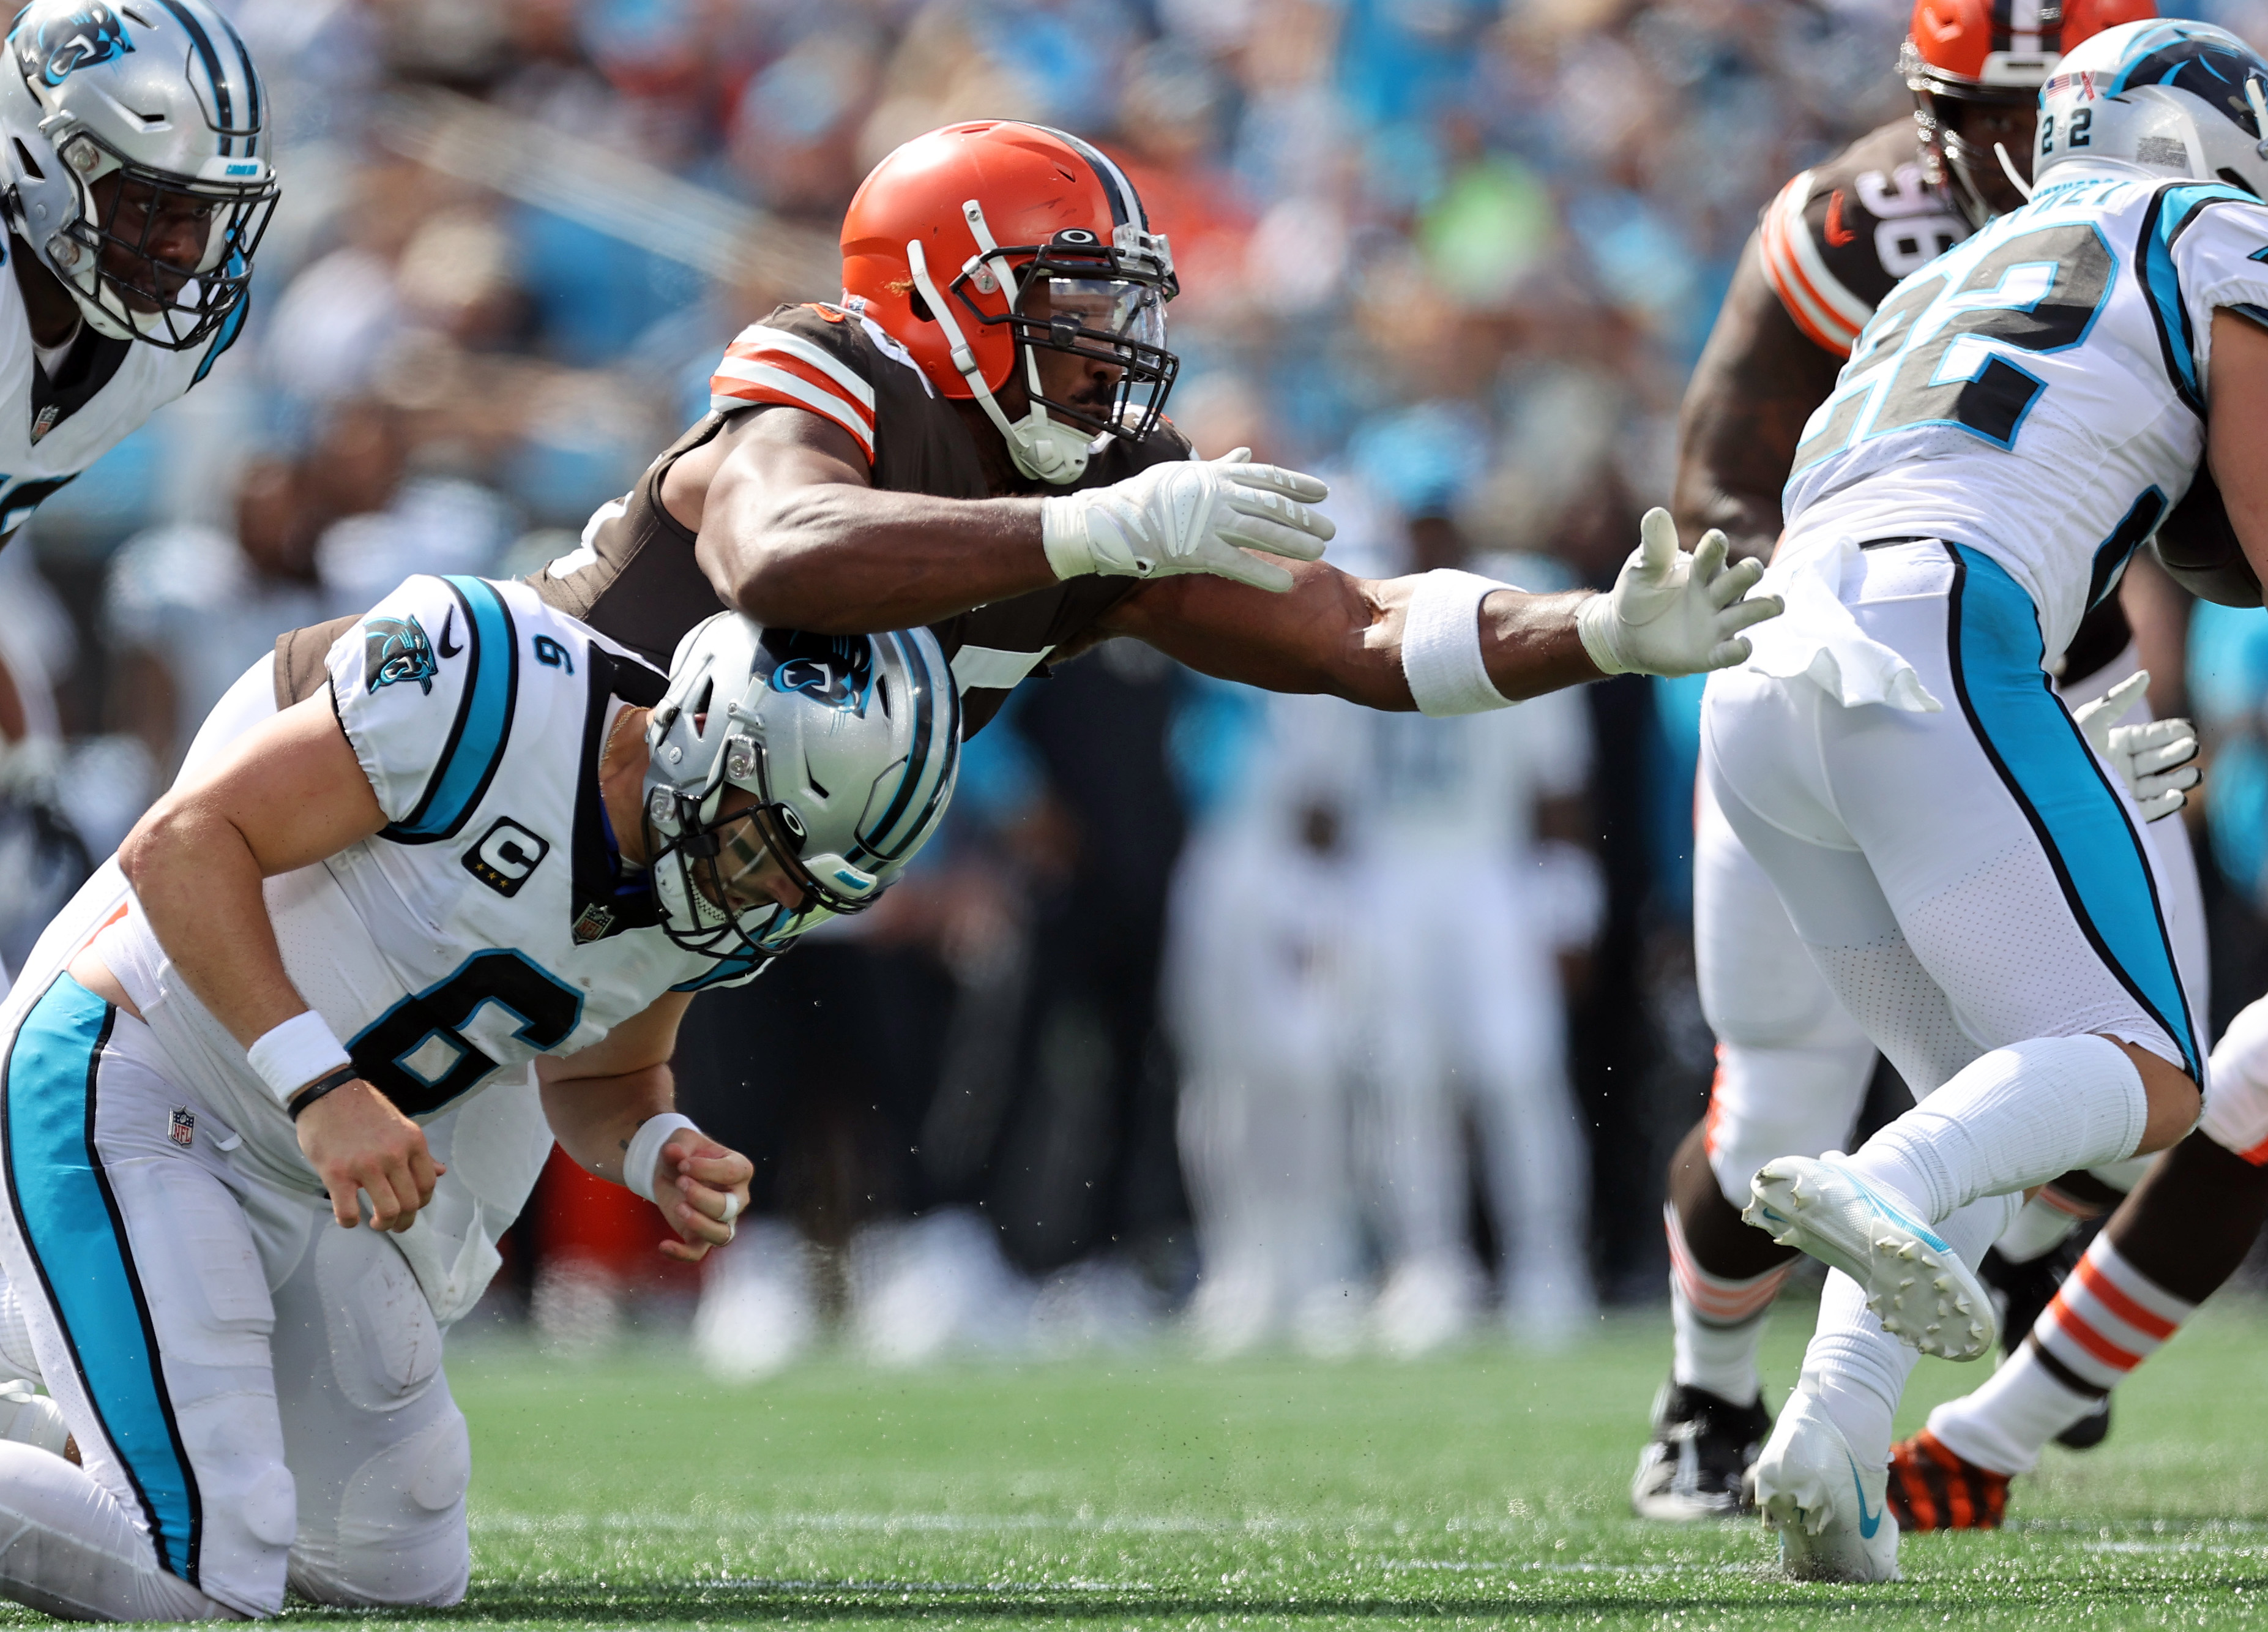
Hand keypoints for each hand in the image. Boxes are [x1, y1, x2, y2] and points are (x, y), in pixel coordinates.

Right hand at [295, 1081, 443, 1231]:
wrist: (327, 1092)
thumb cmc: (364, 1110)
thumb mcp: (399, 1126)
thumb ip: (418, 1153)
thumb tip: (441, 1172)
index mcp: (413, 1142)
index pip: (428, 1185)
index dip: (421, 1203)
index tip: (409, 1208)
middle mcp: (394, 1155)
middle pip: (410, 1203)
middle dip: (404, 1222)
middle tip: (394, 1225)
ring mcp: (366, 1165)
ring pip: (387, 1211)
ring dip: (382, 1225)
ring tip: (375, 1223)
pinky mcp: (337, 1173)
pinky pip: (349, 1212)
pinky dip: (350, 1223)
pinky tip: (348, 1219)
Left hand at [652, 1130, 753, 1262]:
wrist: (673, 1172)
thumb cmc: (686, 1155)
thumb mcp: (682, 1142)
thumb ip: (678, 1147)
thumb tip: (673, 1151)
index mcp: (739, 1170)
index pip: (734, 1173)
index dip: (707, 1169)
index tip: (683, 1164)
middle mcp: (737, 1199)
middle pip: (728, 1207)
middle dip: (702, 1196)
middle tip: (680, 1182)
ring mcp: (722, 1221)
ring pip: (721, 1235)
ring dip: (700, 1224)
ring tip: (679, 1207)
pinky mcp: (700, 1236)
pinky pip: (697, 1252)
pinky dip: (681, 1253)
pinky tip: (663, 1245)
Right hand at [1039, 448, 1333, 592]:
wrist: (1105, 522)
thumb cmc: (1143, 498)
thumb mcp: (1184, 472)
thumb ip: (1220, 466)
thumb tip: (1246, 453)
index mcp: (1214, 475)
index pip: (1266, 477)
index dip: (1297, 485)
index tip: (1323, 493)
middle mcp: (1216, 494)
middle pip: (1272, 505)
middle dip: (1304, 518)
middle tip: (1331, 530)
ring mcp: (1207, 522)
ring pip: (1262, 531)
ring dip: (1294, 541)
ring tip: (1320, 552)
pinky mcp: (1195, 551)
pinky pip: (1237, 564)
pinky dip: (1263, 573)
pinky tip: (1285, 584)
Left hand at [1575, 508, 1782, 676]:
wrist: (1624, 634)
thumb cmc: (1639, 595)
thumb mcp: (1642, 569)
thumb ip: (1654, 547)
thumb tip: (1656, 513)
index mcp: (1700, 571)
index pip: (1712, 556)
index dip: (1715, 548)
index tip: (1715, 539)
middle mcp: (1715, 595)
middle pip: (1738, 581)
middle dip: (1747, 573)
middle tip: (1753, 568)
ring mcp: (1716, 624)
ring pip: (1746, 613)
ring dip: (1761, 607)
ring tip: (1776, 603)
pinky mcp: (1710, 653)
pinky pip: (1729, 653)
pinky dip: (1738, 650)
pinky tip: (1744, 646)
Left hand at [2072, 670, 2200, 820]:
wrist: (2045, 777)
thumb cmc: (2067, 744)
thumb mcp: (2094, 717)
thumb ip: (2121, 698)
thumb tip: (2145, 675)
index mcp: (2114, 744)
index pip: (2148, 738)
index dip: (2169, 733)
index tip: (2189, 729)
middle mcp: (2119, 767)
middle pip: (2156, 761)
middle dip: (2176, 754)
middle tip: (2193, 747)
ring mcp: (2121, 789)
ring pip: (2156, 786)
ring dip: (2177, 780)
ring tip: (2195, 774)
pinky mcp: (2119, 811)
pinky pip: (2146, 810)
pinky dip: (2163, 804)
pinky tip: (2178, 795)